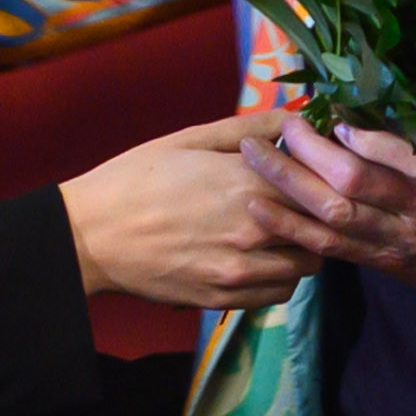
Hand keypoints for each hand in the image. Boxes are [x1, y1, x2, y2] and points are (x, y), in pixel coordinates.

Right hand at [60, 117, 316, 312]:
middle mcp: (254, 229)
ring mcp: (239, 268)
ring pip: (307, 266)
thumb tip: (300, 117)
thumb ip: (254, 127)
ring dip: (304, 248)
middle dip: (320, 215)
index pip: (322, 184)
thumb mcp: (194, 139)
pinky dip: (282, 277)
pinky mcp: (223, 298)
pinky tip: (265, 260)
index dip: (325, 178)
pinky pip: (279, 294)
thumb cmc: (139, 177)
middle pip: (322, 228)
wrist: (90, 235)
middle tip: (307, 204)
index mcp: (249, 182)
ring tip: (285, 233)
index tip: (318, 173)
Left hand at [237, 117, 415, 317]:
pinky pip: (326, 246)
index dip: (364, 134)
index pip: (405, 153)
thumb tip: (370, 102)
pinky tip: (259, 206)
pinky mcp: (379, 262)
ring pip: (333, 214)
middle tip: (285, 125)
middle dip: (313, 150)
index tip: (335, 112)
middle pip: (357, 182)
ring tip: (256, 155)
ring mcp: (398, 241)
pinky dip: (289, 225)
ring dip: (289, 183)